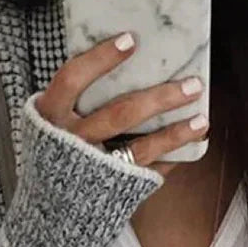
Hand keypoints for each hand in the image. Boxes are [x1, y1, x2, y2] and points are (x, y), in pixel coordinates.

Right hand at [35, 31, 208, 178]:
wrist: (46, 205)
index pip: (72, 79)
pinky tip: (191, 146)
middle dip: (159, 98)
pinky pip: (146, 173)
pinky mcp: (111, 189)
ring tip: (201, 120)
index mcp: (51, 116)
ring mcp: (93, 168)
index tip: (131, 41)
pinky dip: (170, 160)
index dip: (100, 59)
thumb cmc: (56, 146)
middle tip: (192, 85)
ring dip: (174, 134)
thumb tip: (126, 55)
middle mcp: (72, 141)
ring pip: (139, 149)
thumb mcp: (53, 117)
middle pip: (119, 115)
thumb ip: (76, 94)